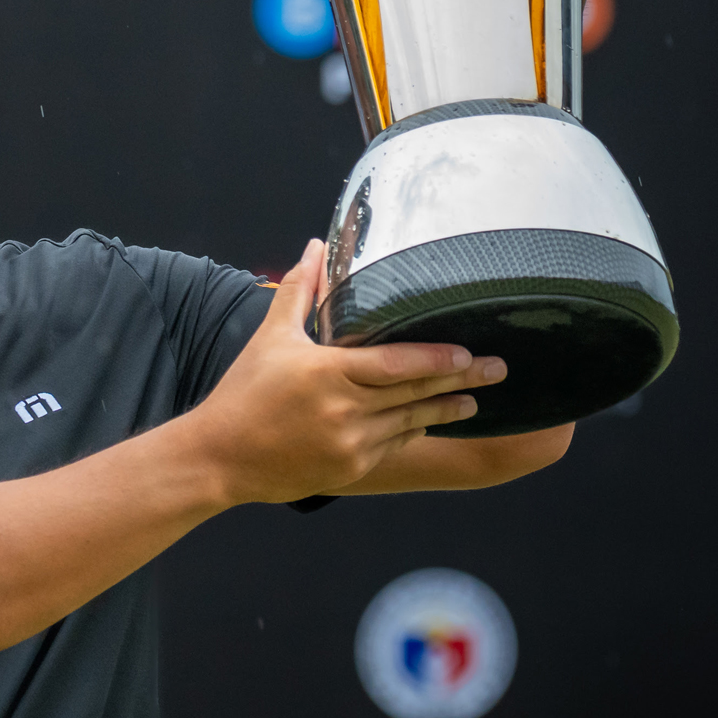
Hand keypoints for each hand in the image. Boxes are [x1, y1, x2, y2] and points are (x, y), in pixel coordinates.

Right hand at [176, 240, 506, 504]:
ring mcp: (349, 445)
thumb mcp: (272, 337)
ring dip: (446, 411)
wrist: (220, 457)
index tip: (468, 352)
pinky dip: (414, 431)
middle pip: (416, 394)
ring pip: (411, 423)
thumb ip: (301, 290)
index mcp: (328, 373)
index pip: (398, 364)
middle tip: (497, 368)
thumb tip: (316, 247)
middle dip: (462, 382)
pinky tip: (431, 421)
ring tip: (475, 401)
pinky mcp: (349, 470)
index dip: (437, 359)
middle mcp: (344, 411)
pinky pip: (392, 446)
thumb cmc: (244, 392)